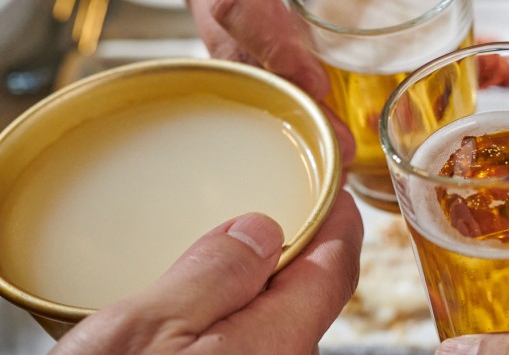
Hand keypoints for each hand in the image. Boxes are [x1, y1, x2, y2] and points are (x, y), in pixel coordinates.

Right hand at [54, 190, 362, 354]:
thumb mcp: (146, 330)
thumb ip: (212, 274)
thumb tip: (259, 230)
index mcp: (279, 343)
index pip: (335, 267)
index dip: (337, 222)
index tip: (333, 193)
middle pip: (304, 300)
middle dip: (286, 259)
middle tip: (257, 222)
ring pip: (272, 333)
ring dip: (250, 299)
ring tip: (208, 275)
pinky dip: (230, 333)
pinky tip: (189, 332)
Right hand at [104, 0, 483, 157]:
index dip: (277, 48)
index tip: (321, 89)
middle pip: (229, 43)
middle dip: (284, 96)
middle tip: (342, 144)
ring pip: (230, 55)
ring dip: (281, 96)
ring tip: (339, 138)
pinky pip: (239, 46)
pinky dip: (278, 75)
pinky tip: (320, 100)